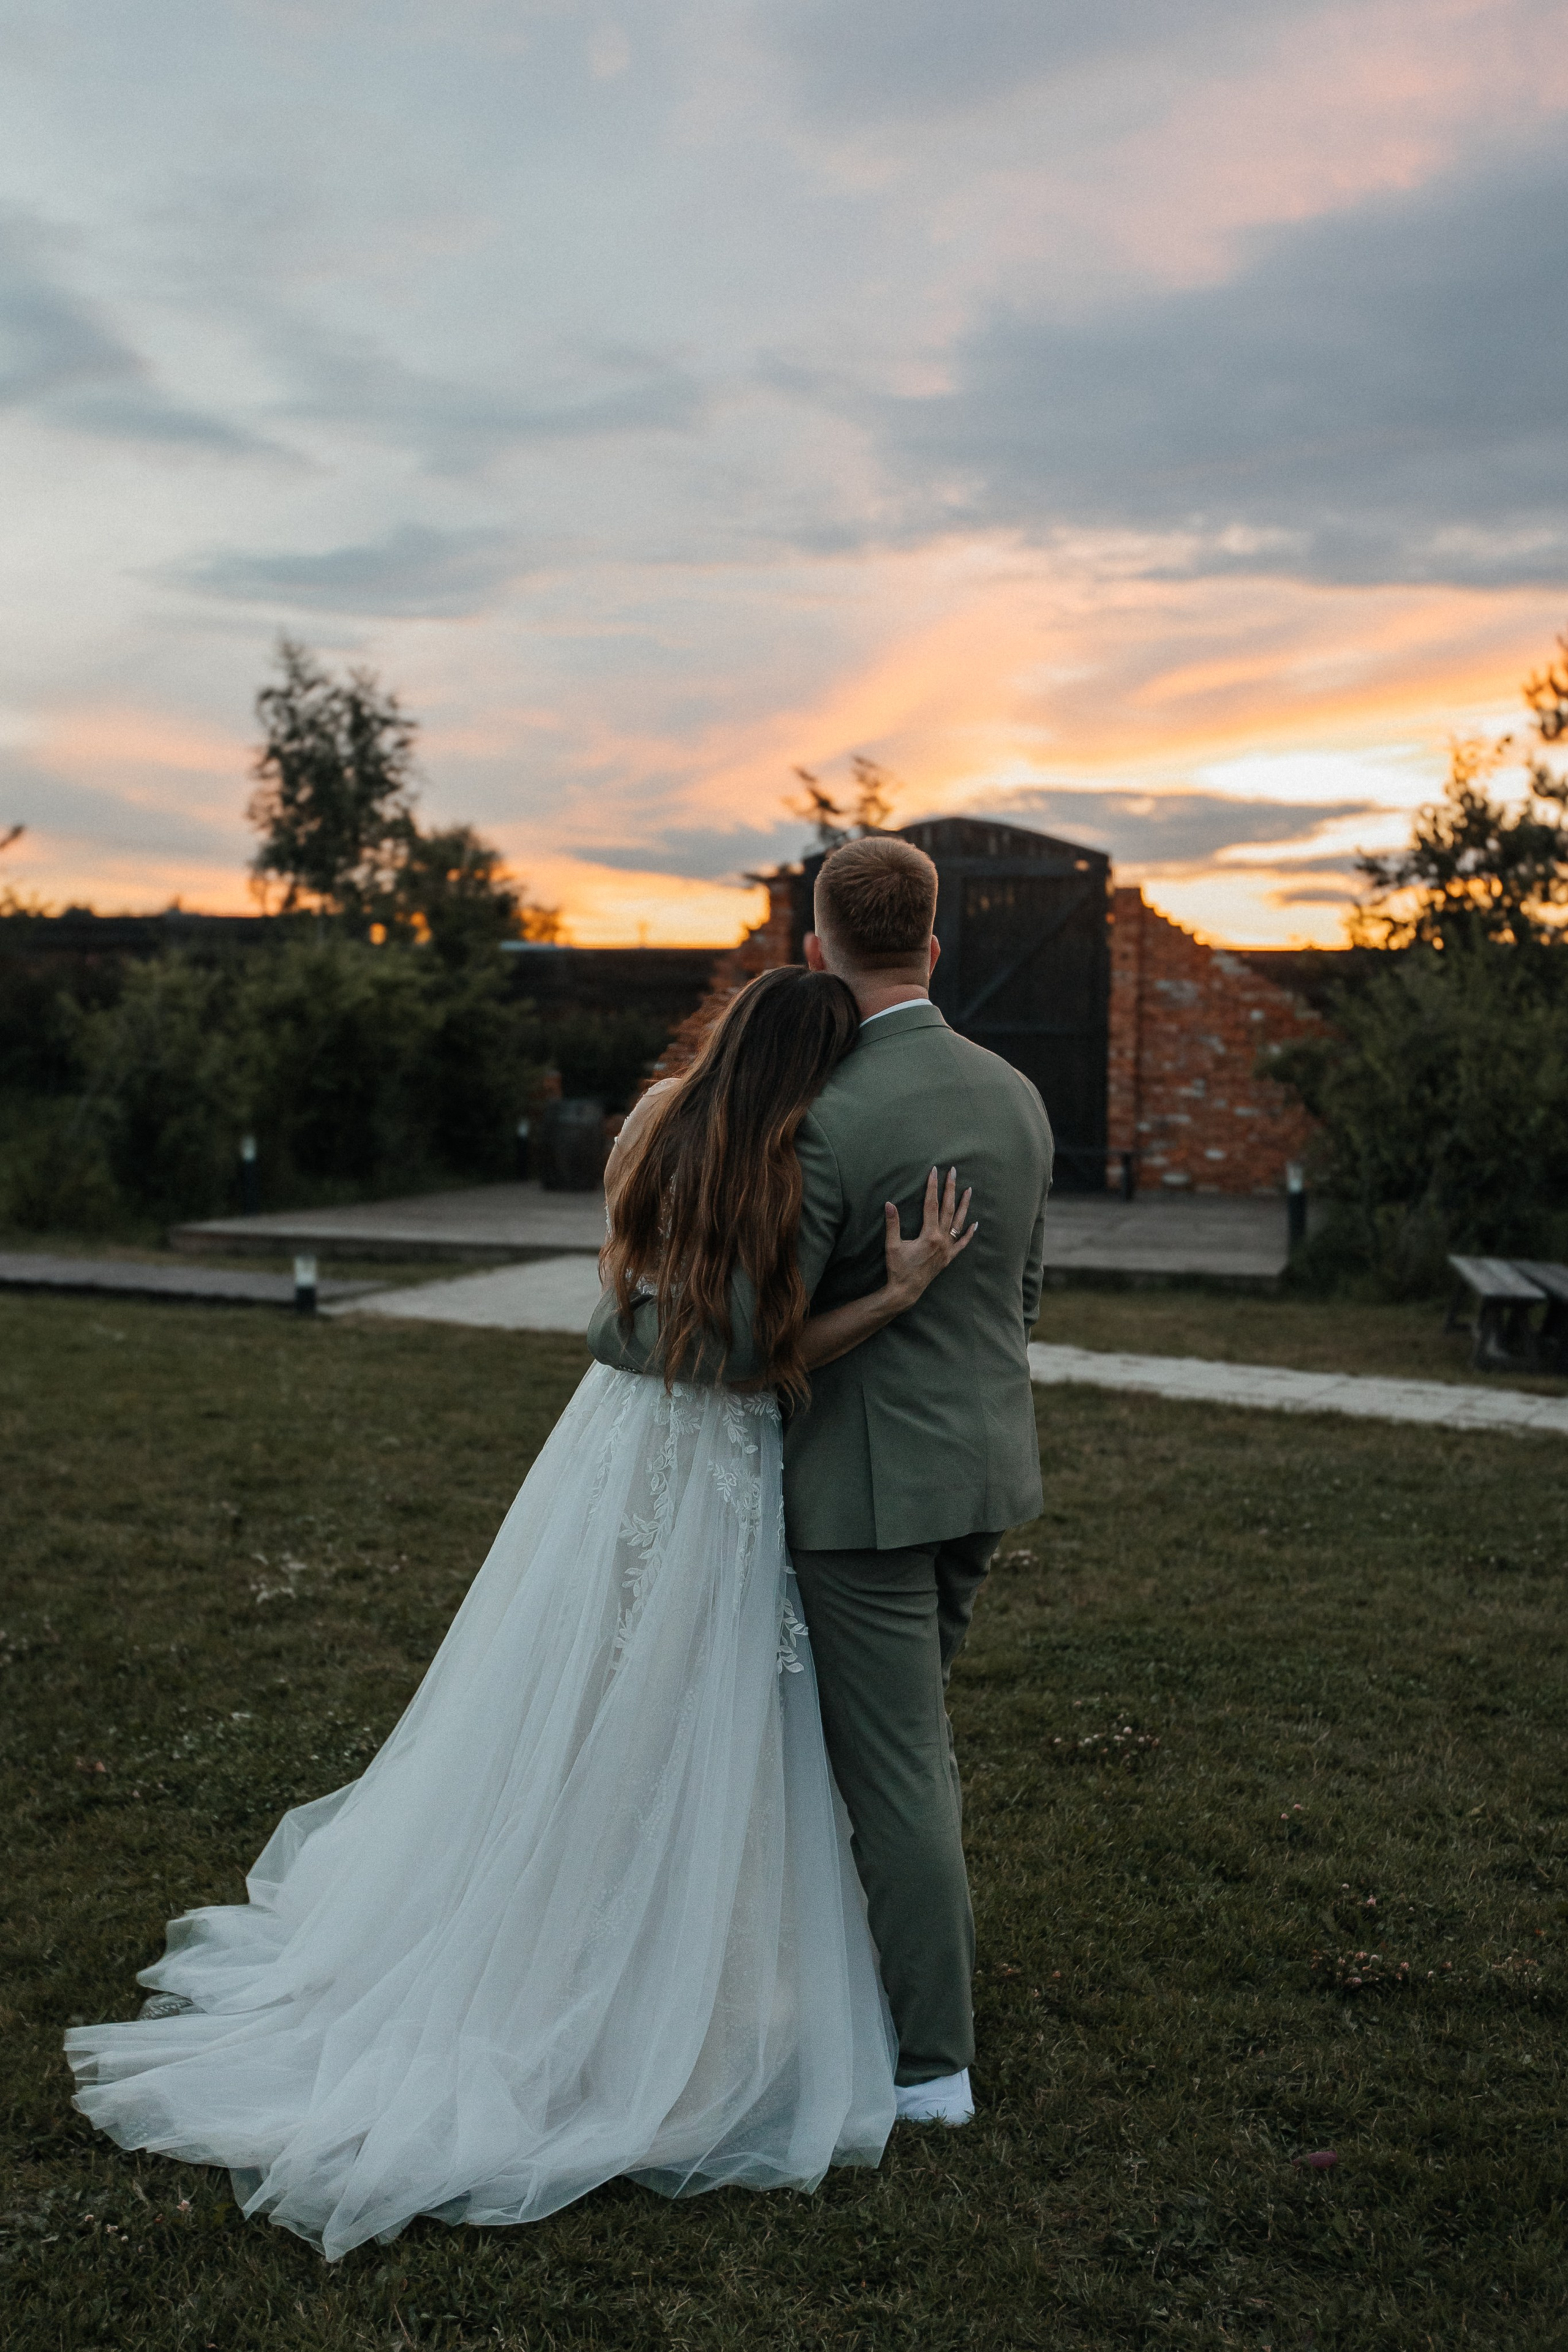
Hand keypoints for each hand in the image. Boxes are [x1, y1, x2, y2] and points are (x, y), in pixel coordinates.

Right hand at [883, 1166, 975, 1309]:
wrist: (906, 1291)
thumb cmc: (898, 1268)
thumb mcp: (892, 1245)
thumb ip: (892, 1224)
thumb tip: (889, 1204)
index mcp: (929, 1235)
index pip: (931, 1204)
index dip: (932, 1186)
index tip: (934, 1171)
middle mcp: (942, 1240)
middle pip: (948, 1209)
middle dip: (950, 1189)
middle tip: (953, 1172)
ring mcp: (947, 1249)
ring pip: (959, 1223)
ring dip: (964, 1206)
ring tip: (969, 1190)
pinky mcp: (948, 1258)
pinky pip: (962, 1244)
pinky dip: (969, 1234)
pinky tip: (975, 1224)